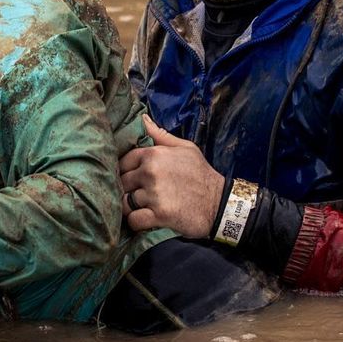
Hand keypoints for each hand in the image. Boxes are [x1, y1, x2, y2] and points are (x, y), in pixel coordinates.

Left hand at [119, 114, 224, 237]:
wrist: (221, 204)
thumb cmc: (201, 174)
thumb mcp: (185, 148)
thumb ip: (160, 135)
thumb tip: (142, 118)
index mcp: (154, 154)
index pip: (124, 161)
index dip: (126, 170)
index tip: (134, 178)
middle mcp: (151, 172)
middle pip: (121, 182)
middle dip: (127, 189)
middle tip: (138, 195)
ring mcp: (154, 195)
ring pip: (124, 202)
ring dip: (130, 207)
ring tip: (141, 207)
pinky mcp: (159, 215)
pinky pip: (133, 220)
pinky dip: (136, 222)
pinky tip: (145, 219)